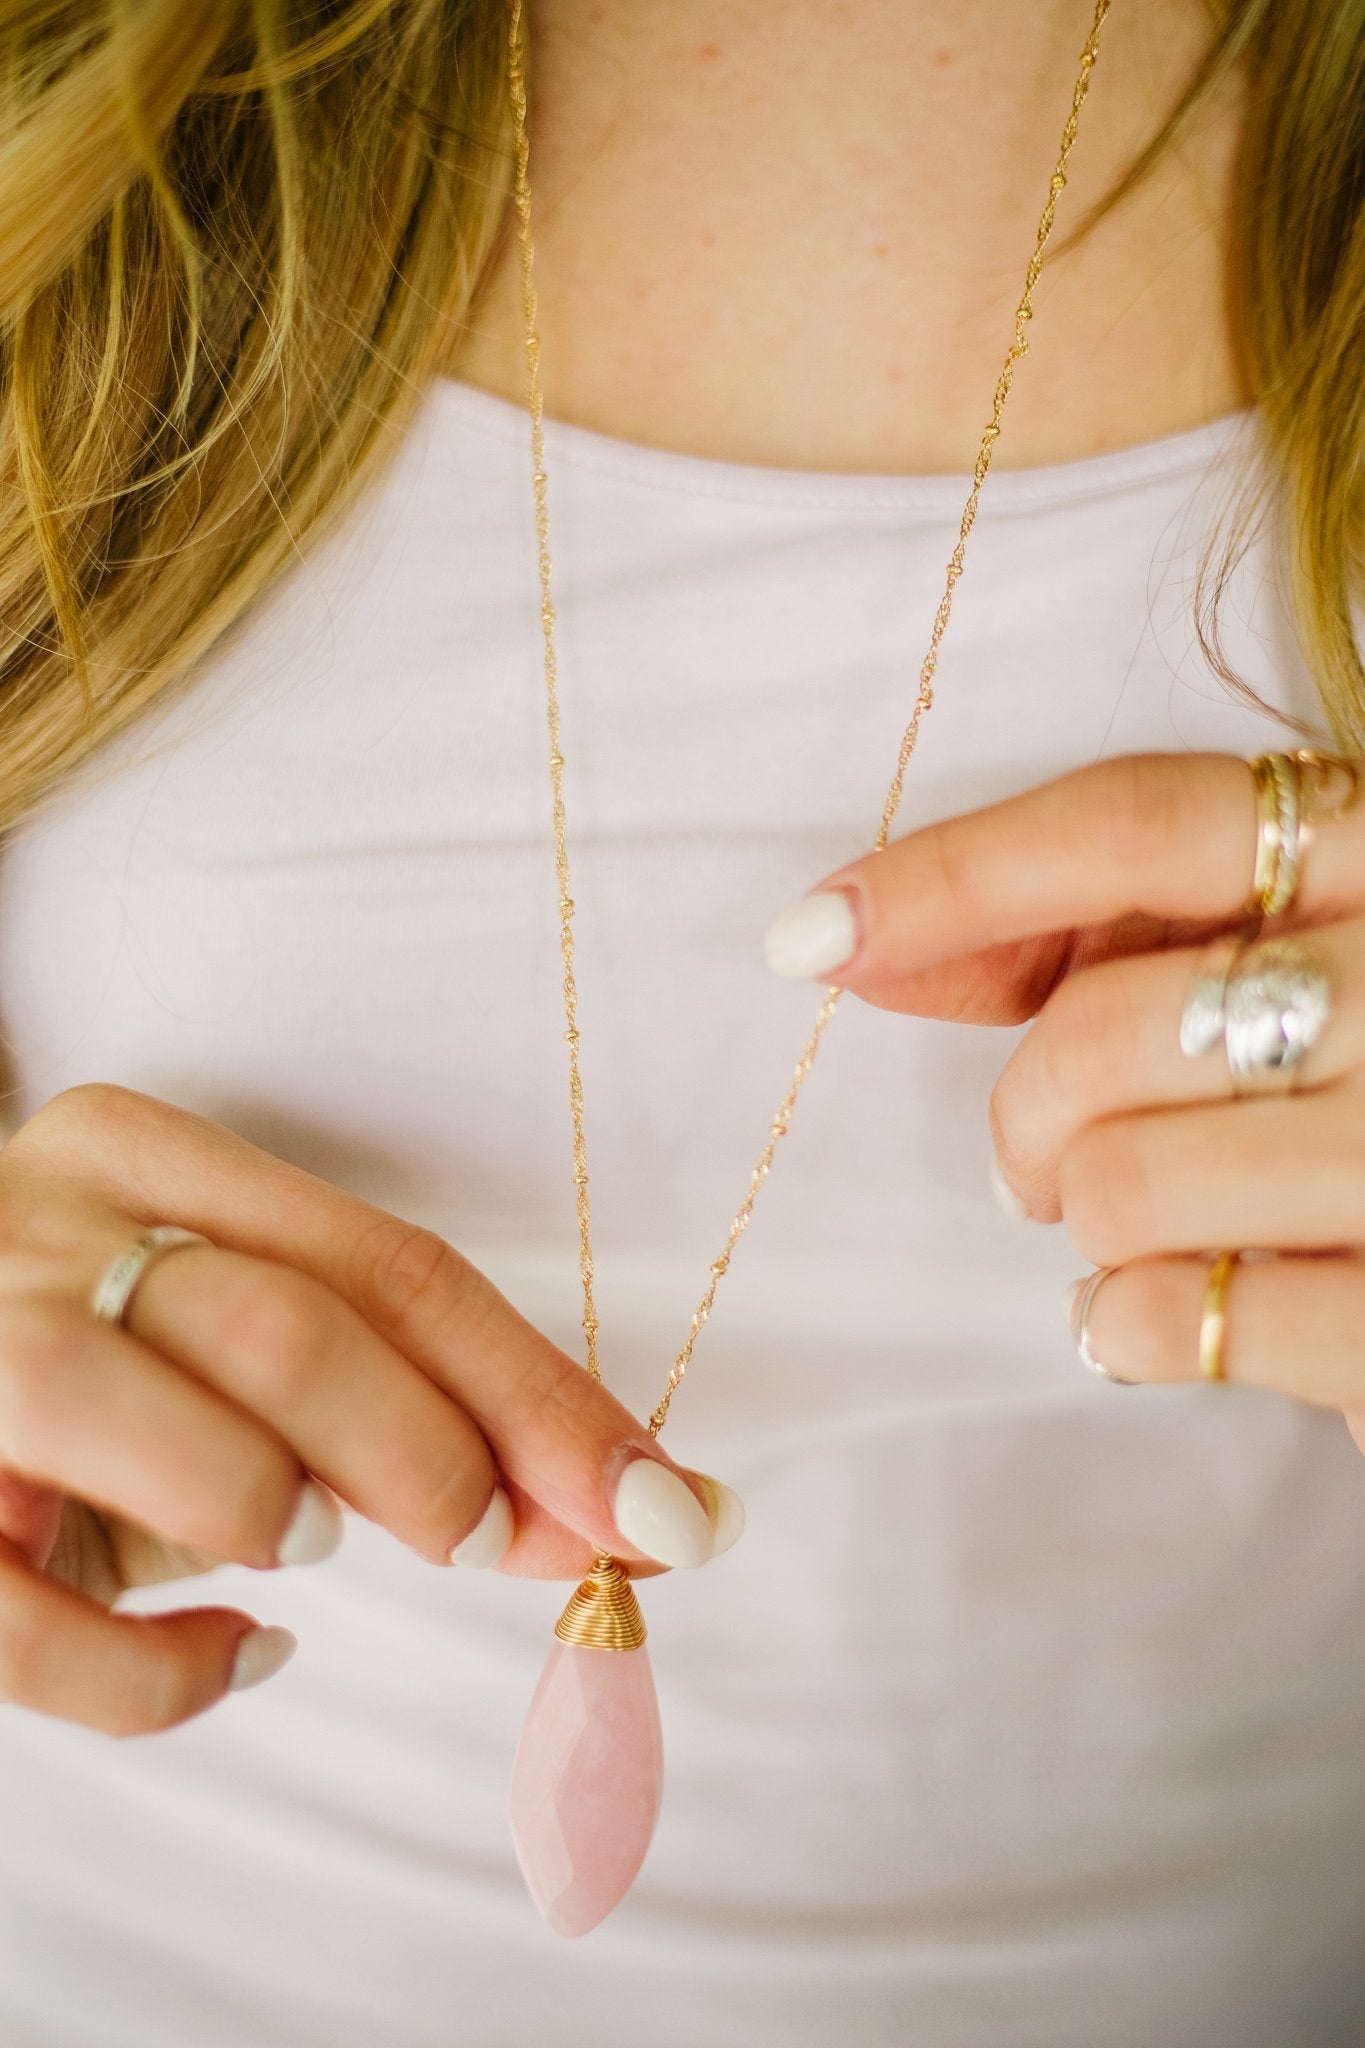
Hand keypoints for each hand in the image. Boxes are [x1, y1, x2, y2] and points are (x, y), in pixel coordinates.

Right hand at [0, 1086, 738, 1734]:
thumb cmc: (93, 1375)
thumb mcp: (225, 1343)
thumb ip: (390, 1396)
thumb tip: (626, 1506)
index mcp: (139, 1154)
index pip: (390, 1266)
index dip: (543, 1395)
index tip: (667, 1504)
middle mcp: (42, 1231)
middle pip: (292, 1329)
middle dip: (436, 1455)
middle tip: (485, 1536)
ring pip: (163, 1428)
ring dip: (281, 1508)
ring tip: (304, 1546)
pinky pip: (37, 1623)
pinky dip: (163, 1674)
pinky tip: (233, 1658)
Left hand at [764, 751, 1364, 1447]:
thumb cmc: (1356, 1087)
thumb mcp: (1273, 961)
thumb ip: (1092, 934)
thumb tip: (853, 943)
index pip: (1138, 826)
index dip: (953, 877)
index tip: (812, 936)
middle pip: (1099, 1026)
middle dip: (1027, 1117)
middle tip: (1045, 1164)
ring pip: (1118, 1183)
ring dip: (1086, 1224)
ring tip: (1141, 1229)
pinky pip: (1173, 1317)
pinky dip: (1129, 1326)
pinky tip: (1174, 1313)